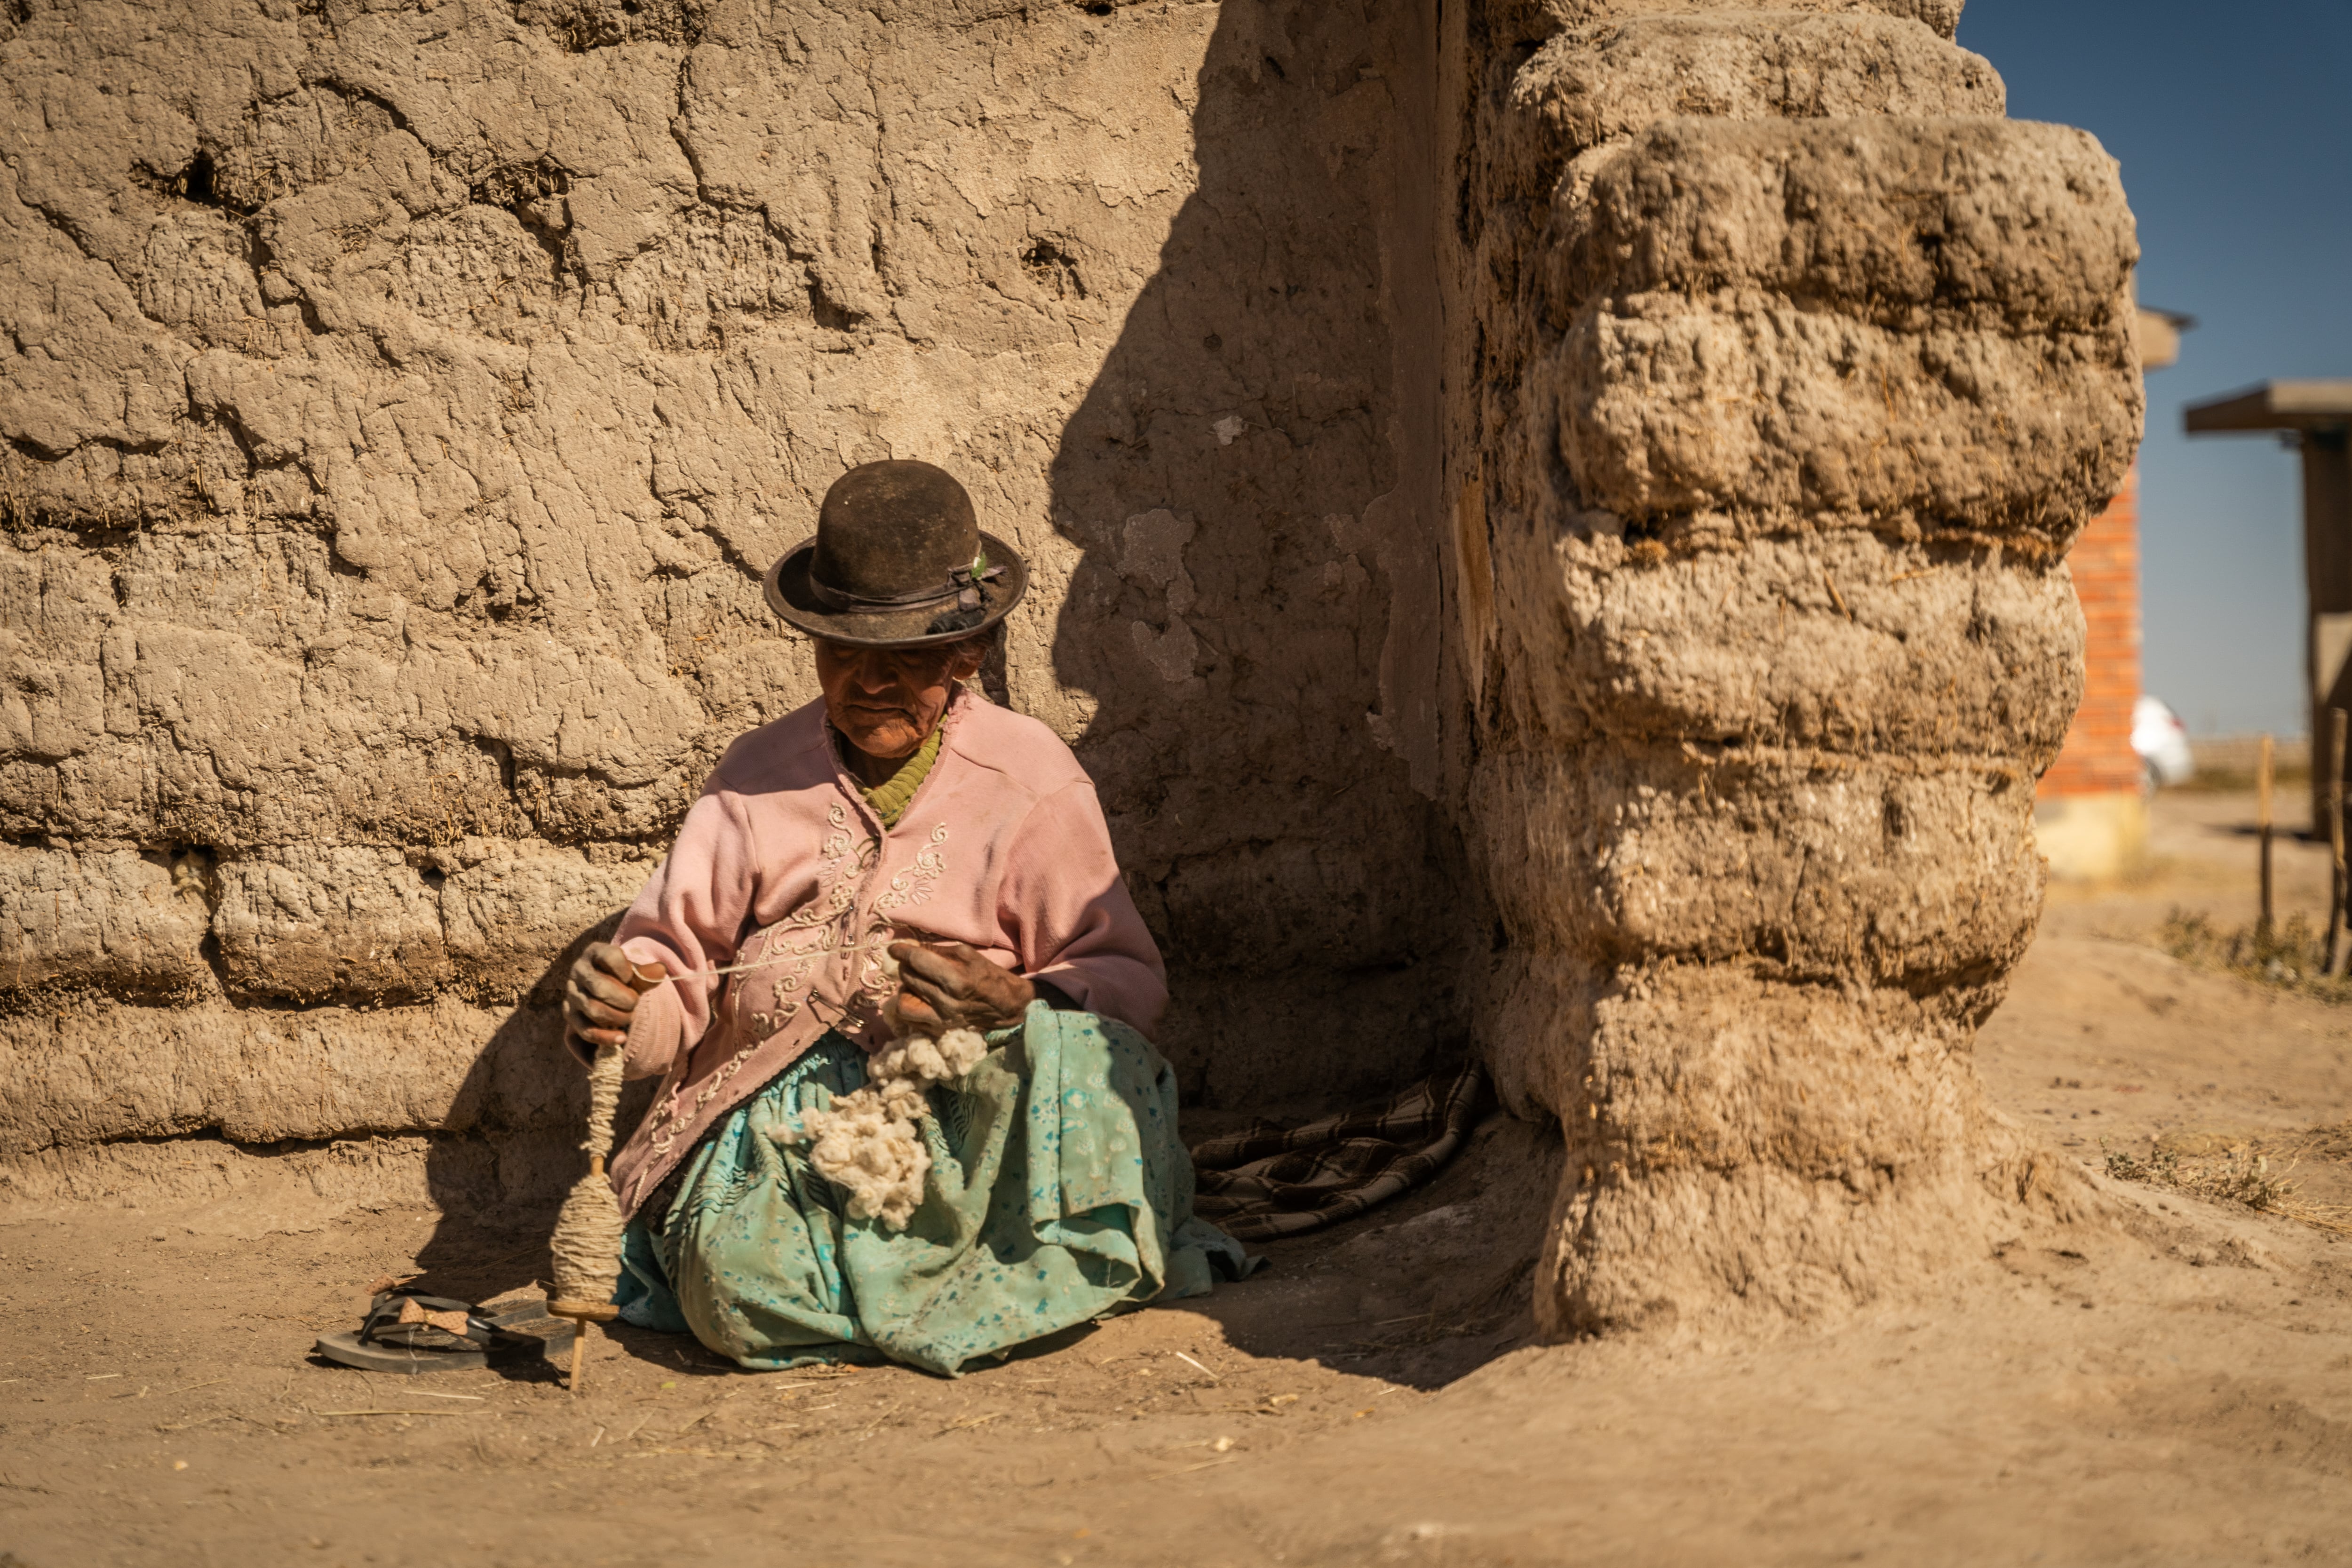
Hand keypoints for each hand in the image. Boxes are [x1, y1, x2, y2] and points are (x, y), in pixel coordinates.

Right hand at [565, 941, 643, 1053]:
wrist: (602, 989)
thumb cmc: (620, 977)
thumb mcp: (633, 972)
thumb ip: (645, 973)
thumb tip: (660, 971)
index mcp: (594, 953)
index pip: (609, 956)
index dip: (625, 970)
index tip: (632, 978)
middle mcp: (579, 971)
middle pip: (600, 987)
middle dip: (625, 1000)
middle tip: (635, 1003)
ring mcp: (572, 993)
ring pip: (593, 1009)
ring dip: (618, 1017)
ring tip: (630, 1017)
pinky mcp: (570, 1014)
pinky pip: (585, 1030)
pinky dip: (606, 1036)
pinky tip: (622, 1038)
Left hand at [887, 939, 1035, 1035]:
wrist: (1002, 1005)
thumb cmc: (985, 974)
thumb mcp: (966, 954)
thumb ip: (936, 950)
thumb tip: (909, 946)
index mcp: (956, 979)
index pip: (916, 961)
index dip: (901, 951)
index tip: (894, 948)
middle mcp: (945, 1001)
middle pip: (908, 978)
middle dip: (906, 966)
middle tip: (912, 962)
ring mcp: (940, 1019)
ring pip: (903, 1002)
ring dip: (905, 989)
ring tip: (915, 983)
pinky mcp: (937, 1030)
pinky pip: (909, 1019)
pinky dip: (910, 1005)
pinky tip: (919, 998)